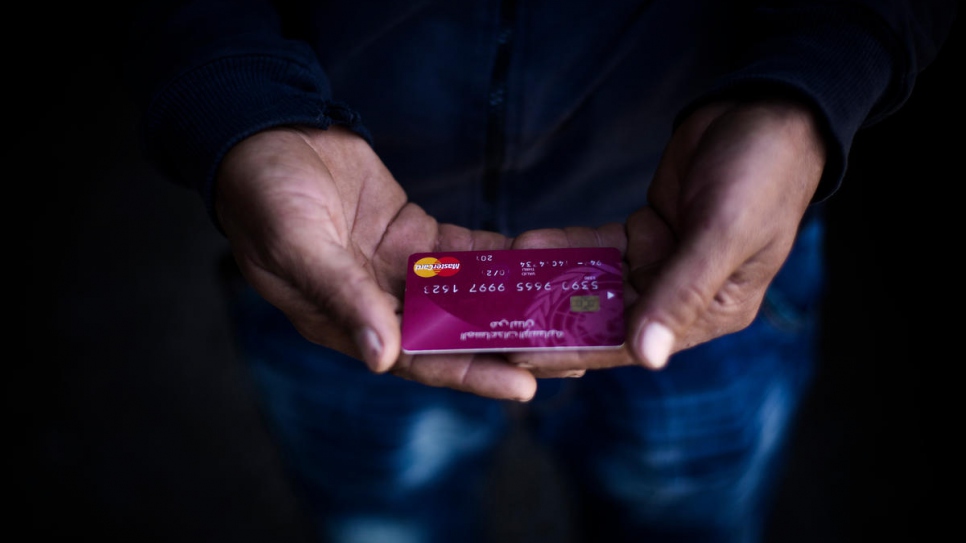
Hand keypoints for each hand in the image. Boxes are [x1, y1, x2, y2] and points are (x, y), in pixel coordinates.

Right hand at [215, 125, 536, 399]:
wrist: (264, 136)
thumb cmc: (264, 195)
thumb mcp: (297, 245)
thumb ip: (342, 297)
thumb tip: (383, 357)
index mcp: (344, 322)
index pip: (417, 360)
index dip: (470, 375)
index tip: (522, 389)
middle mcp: (378, 304)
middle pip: (453, 337)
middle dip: (509, 349)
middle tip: (570, 359)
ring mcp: (399, 270)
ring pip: (466, 298)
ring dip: (513, 306)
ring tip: (566, 316)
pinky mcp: (414, 235)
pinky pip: (465, 253)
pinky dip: (498, 259)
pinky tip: (540, 261)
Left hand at [508, 98, 825, 371]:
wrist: (767, 111)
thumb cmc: (761, 175)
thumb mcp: (724, 234)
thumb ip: (682, 293)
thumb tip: (646, 356)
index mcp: (713, 312)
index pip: (634, 344)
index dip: (578, 351)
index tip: (525, 356)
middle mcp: (684, 295)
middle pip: (608, 319)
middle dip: (554, 319)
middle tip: (497, 322)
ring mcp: (663, 263)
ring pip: (597, 284)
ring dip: (552, 282)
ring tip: (501, 284)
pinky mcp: (647, 233)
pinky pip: (598, 248)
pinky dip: (567, 247)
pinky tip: (528, 246)